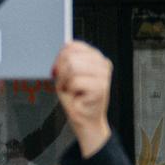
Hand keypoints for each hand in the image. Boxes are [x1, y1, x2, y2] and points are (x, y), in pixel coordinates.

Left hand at [52, 41, 113, 155]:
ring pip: (72, 66)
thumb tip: (63, 53)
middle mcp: (102, 63)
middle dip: (62, 71)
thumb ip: (66, 58)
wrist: (84, 119)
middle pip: (70, 56)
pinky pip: (74, 81)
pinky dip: (70, 89)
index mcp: (95, 56)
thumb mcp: (67, 73)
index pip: (72, 45)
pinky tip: (76, 95)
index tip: (60, 71)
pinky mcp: (101, 87)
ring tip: (72, 89)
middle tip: (67, 84)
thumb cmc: (76, 97)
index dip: (60, 58)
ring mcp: (103, 74)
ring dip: (65, 81)